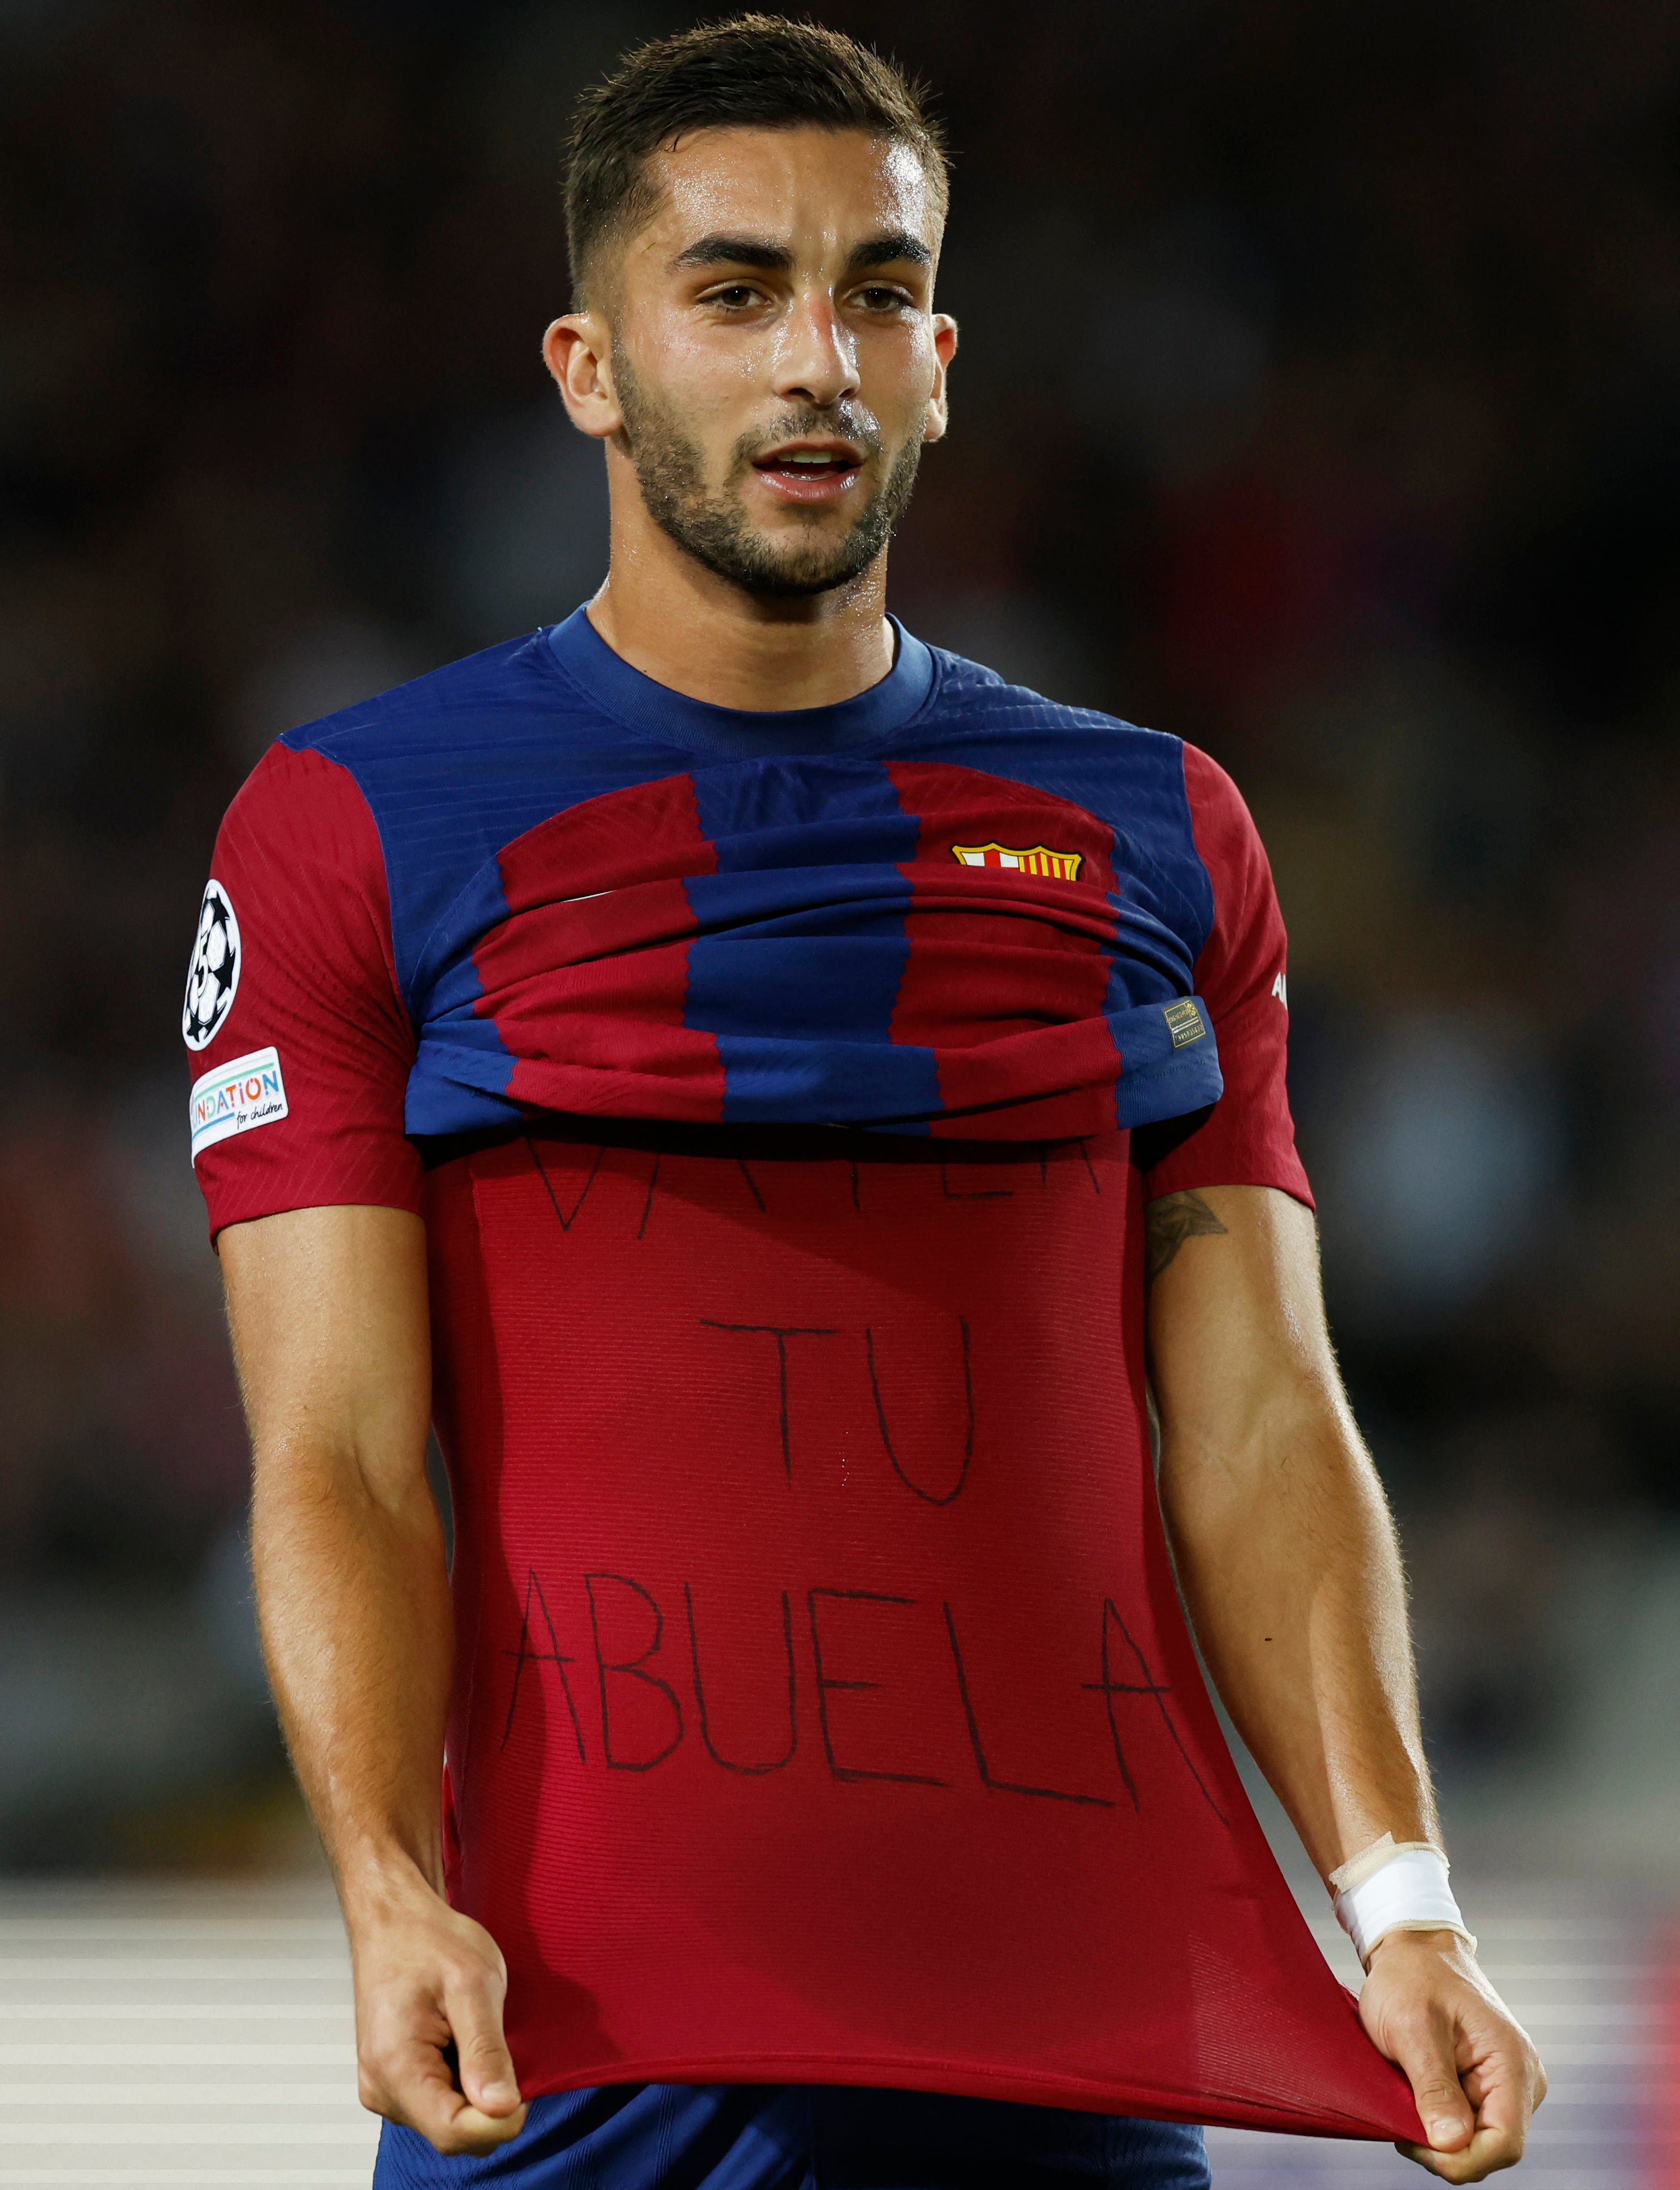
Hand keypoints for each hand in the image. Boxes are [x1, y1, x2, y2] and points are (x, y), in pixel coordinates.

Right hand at [346, 1867, 528, 2156]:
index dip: (500, 2120)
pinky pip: (440, 2101)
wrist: (395, 1919)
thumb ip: (486, 2050)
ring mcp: (385, 2087)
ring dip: (476, 2087)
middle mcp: (382, 2088)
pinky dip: (463, 2078)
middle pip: (453, 2132)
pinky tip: (462, 2037)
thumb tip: (503, 2109)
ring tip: (474, 2030)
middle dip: (490, 2101)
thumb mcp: (473, 1984)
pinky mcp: (395, 2081)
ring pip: (449, 2120)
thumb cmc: (428, 1939)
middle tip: (501, 2041)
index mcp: (395, 2066)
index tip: (524, 2083)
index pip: (454, 2133)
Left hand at [1360, 1928, 1545, 2180]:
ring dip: (1437, 2130)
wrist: (1415, 1949)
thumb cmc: (1412, 1976)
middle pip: (1490, 2149)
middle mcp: (1522, 2082)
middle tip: (1398, 2115)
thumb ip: (1434, 2087)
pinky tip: (1414, 2092)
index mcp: (1513, 2065)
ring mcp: (1507, 2085)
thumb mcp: (1412, 2027)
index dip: (1458, 2158)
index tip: (1410, 2141)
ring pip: (1477, 2140)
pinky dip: (1438, 2117)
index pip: (1503, 2145)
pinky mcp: (1489, 2085)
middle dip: (1443, 2146)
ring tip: (1405, 2094)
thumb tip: (1451, 2143)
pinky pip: (1468, 2122)